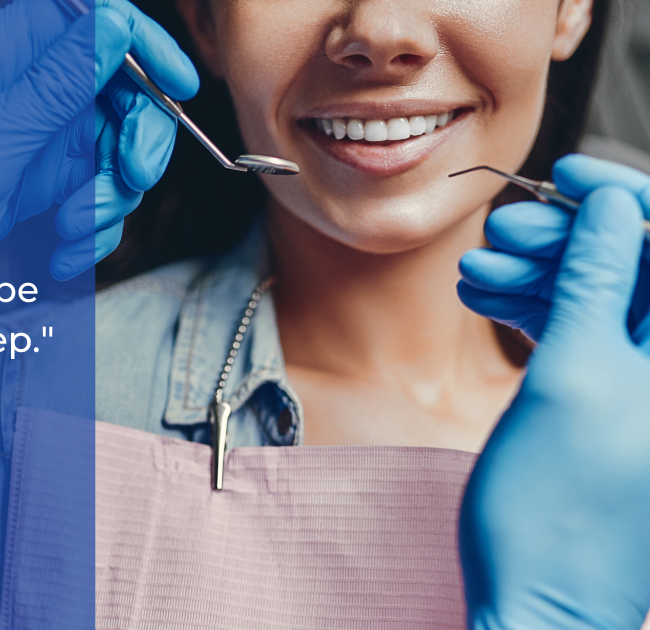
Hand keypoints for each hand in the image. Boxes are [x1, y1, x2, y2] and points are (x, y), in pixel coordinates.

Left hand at [0, 0, 197, 366]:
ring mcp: (32, 139)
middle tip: (132, 179)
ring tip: (68, 232)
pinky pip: (92, 194)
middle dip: (134, 140)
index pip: (86, 19)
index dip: (140, 43)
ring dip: (106, 199)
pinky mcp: (38, 183)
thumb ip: (57, 83)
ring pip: (110, 150)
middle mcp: (20, 92)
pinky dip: (89, 229)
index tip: (177, 86)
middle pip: (115, 90)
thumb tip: (115, 24)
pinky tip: (59, 255)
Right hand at [458, 182, 649, 628]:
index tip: (567, 176)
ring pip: (605, 297)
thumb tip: (616, 207)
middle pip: (637, 266)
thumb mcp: (571, 379)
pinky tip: (486, 299)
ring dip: (541, 273)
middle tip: (500, 232)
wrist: (538, 599)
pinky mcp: (617, 402)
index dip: (624, 197)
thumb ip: (599, 285)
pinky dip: (537, 311)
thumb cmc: (556, 510)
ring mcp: (648, 385)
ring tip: (476, 271)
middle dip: (569, 238)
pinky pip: (586, 334)